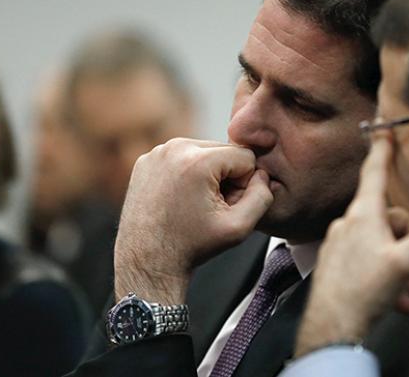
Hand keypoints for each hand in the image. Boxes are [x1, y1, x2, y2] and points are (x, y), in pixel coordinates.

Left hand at [113, 138, 273, 304]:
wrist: (147, 261)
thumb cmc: (192, 246)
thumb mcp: (239, 227)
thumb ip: (262, 196)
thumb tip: (262, 174)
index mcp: (197, 160)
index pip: (245, 156)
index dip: (244, 184)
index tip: (227, 206)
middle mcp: (173, 148)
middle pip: (223, 150)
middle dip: (226, 177)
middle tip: (211, 207)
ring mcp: (156, 152)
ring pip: (203, 152)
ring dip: (208, 174)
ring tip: (196, 204)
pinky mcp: (146, 160)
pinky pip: (181, 157)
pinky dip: (187, 174)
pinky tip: (180, 200)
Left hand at [294, 134, 408, 355]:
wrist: (331, 327)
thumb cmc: (366, 291)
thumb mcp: (407, 260)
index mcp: (364, 214)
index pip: (375, 172)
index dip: (383, 150)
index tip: (383, 129)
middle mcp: (348, 223)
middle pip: (392, 222)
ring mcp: (340, 244)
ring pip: (382, 247)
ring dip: (406, 270)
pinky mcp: (335, 264)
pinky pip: (367, 261)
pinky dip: (387, 277)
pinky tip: (399, 300)